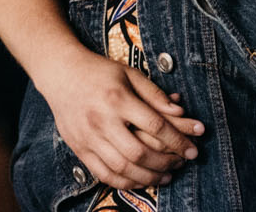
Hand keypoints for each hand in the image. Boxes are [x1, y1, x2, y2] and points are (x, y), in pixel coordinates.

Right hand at [43, 49, 203, 189]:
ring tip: (166, 176)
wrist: (61, 74)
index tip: (193, 148)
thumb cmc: (100, 72)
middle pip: (139, 152)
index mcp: (118, 98)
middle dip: (166, 162)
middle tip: (182, 163)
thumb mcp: (130, 74)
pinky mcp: (80, 149)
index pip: (155, 125)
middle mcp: (102, 120)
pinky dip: (125, 183)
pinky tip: (141, 180)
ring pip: (122, 168)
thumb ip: (155, 94)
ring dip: (148, 177)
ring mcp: (89, 137)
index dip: (178, 140)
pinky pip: (104, 174)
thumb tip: (181, 111)